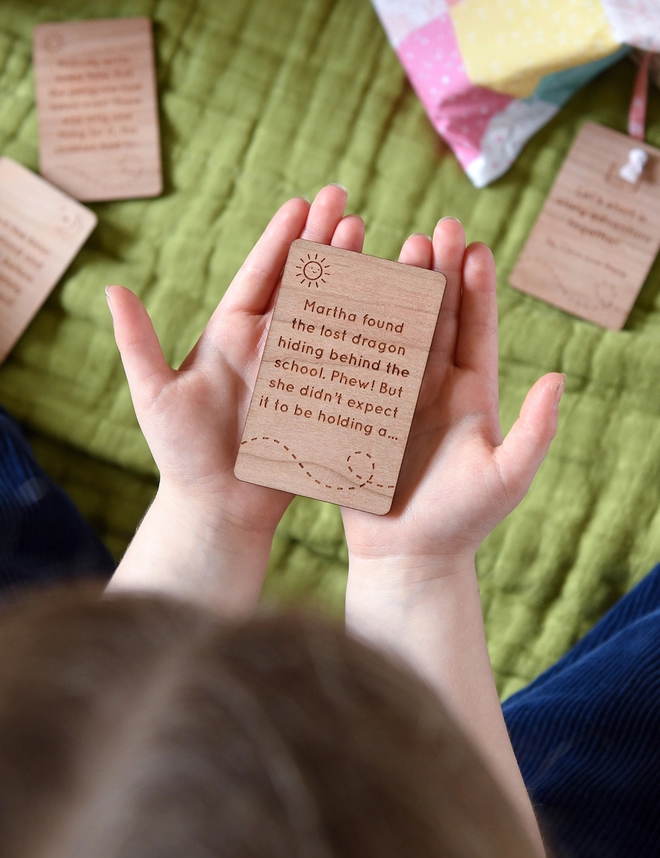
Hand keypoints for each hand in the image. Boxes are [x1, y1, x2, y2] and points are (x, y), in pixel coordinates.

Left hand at [106, 185, 363, 611]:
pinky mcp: (324, 397)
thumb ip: (138, 343)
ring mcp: (301, 368)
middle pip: (301, 282)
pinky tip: (393, 302)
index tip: (302, 203)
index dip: (281, 239)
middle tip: (344, 201)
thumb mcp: (155, 396)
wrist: (219, 507)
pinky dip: (371, 330)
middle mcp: (270, 345)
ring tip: (369, 237)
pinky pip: (351, 358)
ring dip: (351, 274)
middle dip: (322, 241)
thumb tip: (112, 288)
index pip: (261, 275)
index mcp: (232, 334)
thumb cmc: (182, 454)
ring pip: (331, 312)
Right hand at [341, 217, 563, 579]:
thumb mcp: (507, 477)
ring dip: (393, 291)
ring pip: (393, 332)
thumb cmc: (462, 522)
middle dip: (437, 273)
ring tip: (392, 248)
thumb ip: (534, 431)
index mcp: (470, 394)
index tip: (476, 247)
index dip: (478, 289)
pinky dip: (349, 330)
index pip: (476, 331)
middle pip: (435, 319)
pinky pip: (354, 362)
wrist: (407, 557)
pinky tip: (341, 298)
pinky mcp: (361, 410)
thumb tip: (560, 379)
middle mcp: (433, 386)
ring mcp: (395, 394)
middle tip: (436, 230)